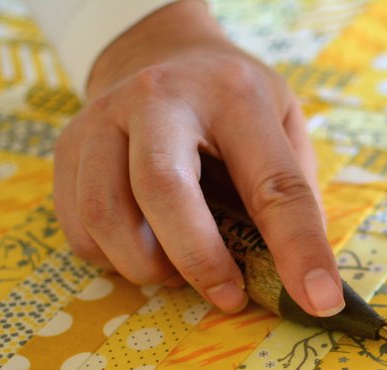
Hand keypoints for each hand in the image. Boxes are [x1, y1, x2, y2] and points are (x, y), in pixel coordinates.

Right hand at [54, 0, 343, 315]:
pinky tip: (145, 248)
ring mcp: (101, 119)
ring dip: (148, 266)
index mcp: (234, 96)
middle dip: (198, 260)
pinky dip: (113, 259)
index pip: (273, 183)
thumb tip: (305, 280)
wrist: (157, 53)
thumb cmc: (232, 104)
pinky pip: (79, 229)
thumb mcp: (284, 124)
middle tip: (229, 297)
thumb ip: (294, 195)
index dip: (298, 249)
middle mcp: (158, 98)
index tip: (319, 300)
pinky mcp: (66, 147)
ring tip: (180, 270)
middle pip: (162, 189)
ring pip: (106, 214)